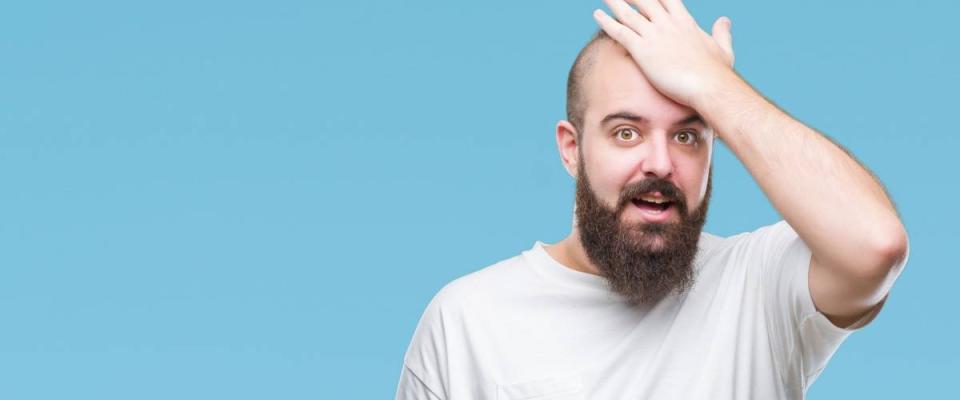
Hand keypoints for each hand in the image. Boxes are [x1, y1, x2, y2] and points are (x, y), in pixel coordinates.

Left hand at [593, 0, 736, 107]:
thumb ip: (721, 32)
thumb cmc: (717, 73)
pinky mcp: (643, 50)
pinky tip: (596, 14)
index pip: (667, 0)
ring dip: (614, 3)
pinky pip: (619, 32)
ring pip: (628, 13)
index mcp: (685, 22)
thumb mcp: (723, 48)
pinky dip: (606, 22)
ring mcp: (654, 35)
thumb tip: (724, 20)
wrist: (709, 86)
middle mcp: (668, 24)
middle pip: (644, 1)